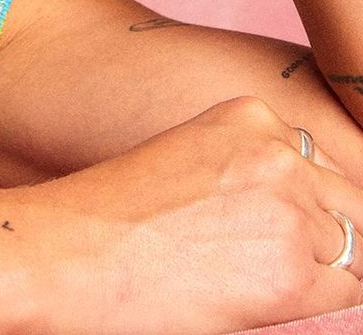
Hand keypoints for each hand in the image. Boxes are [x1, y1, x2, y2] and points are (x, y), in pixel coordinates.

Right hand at [23, 97, 362, 332]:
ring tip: (251, 273)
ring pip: (354, 248)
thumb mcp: (194, 158)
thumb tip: (304, 207)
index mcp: (252, 115)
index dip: (309, 204)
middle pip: (352, 203)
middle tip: (270, 257)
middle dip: (329, 234)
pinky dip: (316, 298)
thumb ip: (251, 168)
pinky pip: (349, 288)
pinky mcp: (295, 274)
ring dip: (321, 267)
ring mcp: (293, 211)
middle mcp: (281, 154)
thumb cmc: (121, 214)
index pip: (322, 165)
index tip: (276, 226)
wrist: (78, 250)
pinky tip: (258, 293)